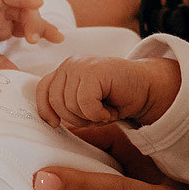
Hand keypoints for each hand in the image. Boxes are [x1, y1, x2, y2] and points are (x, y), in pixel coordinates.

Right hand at [0, 0, 61, 70]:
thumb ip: (2, 66)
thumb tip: (23, 76)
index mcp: (3, 24)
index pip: (29, 22)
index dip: (45, 28)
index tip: (60, 38)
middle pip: (22, 8)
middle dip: (35, 19)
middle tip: (40, 37)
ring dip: (21, 0)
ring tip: (35, 3)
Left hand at [35, 57, 181, 130]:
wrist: (146, 88)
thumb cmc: (115, 99)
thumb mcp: (84, 105)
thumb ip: (66, 107)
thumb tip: (49, 122)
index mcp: (65, 71)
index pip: (42, 90)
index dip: (46, 111)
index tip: (55, 125)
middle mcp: (70, 64)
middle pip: (55, 101)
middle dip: (74, 118)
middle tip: (94, 116)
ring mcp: (81, 65)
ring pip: (69, 104)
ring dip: (89, 116)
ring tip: (104, 111)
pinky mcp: (93, 70)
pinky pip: (85, 102)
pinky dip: (98, 113)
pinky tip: (109, 110)